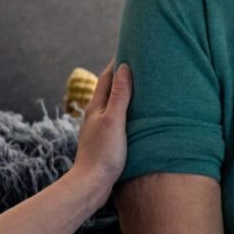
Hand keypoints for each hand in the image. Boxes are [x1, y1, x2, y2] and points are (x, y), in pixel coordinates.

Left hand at [71, 60, 130, 202]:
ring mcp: (99, 128)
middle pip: (108, 88)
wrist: (91, 185)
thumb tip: (123, 67)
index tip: (131, 48)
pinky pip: (117, 117)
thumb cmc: (103, 154)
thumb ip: (119, 95)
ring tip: (141, 85)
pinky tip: (135, 116)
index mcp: (96, 106)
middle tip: (139, 63)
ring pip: (112, 103)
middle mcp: (95, 114)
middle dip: (121, 74)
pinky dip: (126, 110)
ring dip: (124, 93)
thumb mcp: (114, 120)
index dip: (118, 61)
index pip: (107, 76)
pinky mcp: (105, 141)